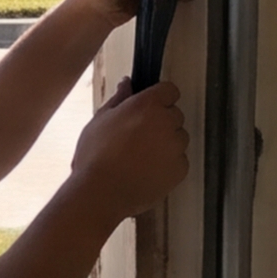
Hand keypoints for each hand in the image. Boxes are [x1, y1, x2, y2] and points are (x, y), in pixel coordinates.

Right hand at [65, 80, 189, 222]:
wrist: (102, 193)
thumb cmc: (95, 155)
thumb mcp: (99, 121)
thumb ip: (118, 100)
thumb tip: (127, 84)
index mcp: (147, 105)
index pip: (169, 90)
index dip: (159, 97)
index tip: (149, 106)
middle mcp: (167, 123)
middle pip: (174, 115)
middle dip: (161, 121)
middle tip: (137, 135)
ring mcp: (176, 147)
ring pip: (178, 138)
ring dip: (165, 143)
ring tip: (139, 156)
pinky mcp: (180, 169)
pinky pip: (179, 160)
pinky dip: (167, 164)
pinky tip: (145, 170)